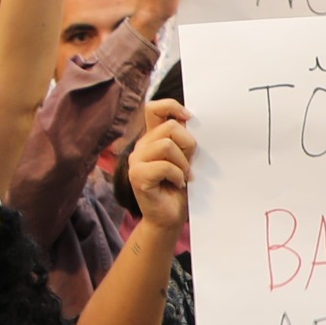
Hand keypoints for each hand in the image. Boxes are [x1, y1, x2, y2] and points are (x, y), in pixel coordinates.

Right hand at [123, 100, 192, 228]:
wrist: (168, 217)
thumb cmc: (178, 187)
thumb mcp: (184, 158)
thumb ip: (182, 140)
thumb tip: (189, 120)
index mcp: (151, 139)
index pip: (153, 108)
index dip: (172, 106)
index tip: (188, 118)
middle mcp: (140, 147)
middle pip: (170, 127)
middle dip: (188, 145)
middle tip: (189, 164)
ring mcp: (136, 161)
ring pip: (167, 145)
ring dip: (182, 163)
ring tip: (182, 176)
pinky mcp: (137, 176)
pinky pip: (164, 166)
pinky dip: (177, 175)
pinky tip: (177, 184)